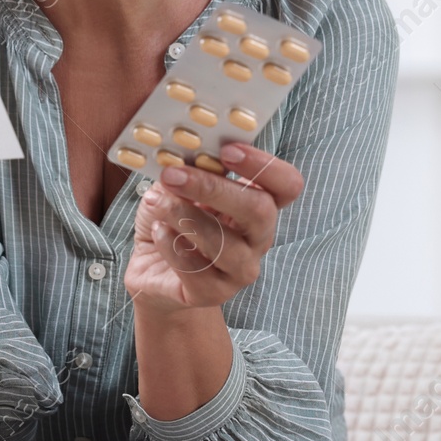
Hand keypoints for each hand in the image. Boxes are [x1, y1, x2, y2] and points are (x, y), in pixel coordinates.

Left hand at [124, 143, 303, 315]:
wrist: (153, 269)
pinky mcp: (212, 294)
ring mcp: (240, 270)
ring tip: (154, 201)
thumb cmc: (173, 220)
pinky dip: (171, 245)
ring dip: (183, 216)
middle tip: (173, 174)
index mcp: (259, 204)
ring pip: (224, 243)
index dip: (264, 166)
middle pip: (259, 211)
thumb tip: (184, 146)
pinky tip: (157, 231)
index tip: (228, 151)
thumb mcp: (180, 186)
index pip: (287, 185)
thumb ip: (191, 167)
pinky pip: (195, 269)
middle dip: (214, 187)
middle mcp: (258, 238)